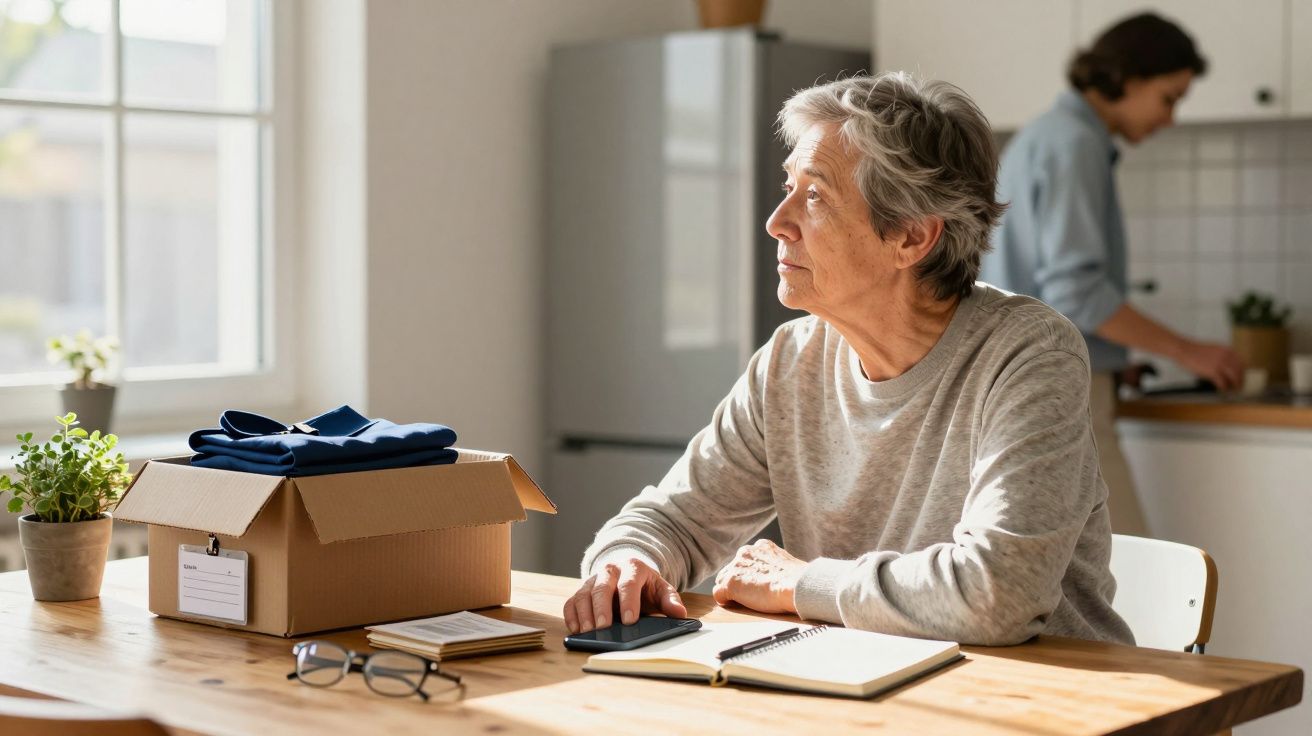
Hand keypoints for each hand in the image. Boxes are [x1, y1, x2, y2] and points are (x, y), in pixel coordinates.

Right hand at [563, 557, 686, 633]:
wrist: (630, 574)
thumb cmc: (646, 586)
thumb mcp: (662, 589)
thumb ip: (670, 600)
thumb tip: (679, 613)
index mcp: (632, 568)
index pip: (628, 583)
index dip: (628, 602)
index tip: (629, 621)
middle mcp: (610, 570)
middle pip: (602, 587)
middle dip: (602, 608)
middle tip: (603, 628)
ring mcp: (593, 580)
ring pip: (584, 594)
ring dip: (584, 613)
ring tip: (588, 632)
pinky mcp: (581, 591)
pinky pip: (572, 601)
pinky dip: (571, 615)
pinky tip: (576, 629)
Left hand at [712, 539, 806, 613]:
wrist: (796, 586)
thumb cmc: (798, 580)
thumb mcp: (787, 564)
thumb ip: (776, 565)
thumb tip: (778, 576)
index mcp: (761, 546)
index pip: (746, 560)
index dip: (749, 573)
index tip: (755, 583)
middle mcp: (746, 552)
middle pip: (732, 569)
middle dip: (738, 581)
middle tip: (749, 594)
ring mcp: (736, 568)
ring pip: (722, 580)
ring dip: (731, 590)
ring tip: (743, 601)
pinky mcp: (730, 584)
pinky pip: (718, 594)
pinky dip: (724, 600)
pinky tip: (734, 605)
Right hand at [1176, 340, 1243, 390]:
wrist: (1184, 350)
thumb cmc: (1195, 350)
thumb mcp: (1214, 349)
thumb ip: (1223, 355)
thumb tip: (1228, 365)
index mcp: (1227, 350)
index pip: (1241, 363)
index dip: (1243, 372)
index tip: (1242, 377)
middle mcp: (1226, 356)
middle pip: (1239, 371)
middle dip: (1240, 380)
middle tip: (1239, 386)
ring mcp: (1220, 364)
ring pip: (1234, 378)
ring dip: (1235, 385)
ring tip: (1233, 390)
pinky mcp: (1212, 371)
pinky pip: (1222, 382)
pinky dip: (1223, 388)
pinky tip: (1222, 390)